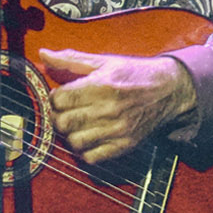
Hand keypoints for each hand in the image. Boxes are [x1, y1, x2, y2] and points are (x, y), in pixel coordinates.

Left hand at [40, 48, 196, 164]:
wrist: (168, 90)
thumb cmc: (133, 73)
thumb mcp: (103, 61)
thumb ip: (71, 59)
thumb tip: (43, 54)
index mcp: (101, 85)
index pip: (59, 99)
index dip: (55, 97)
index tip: (61, 95)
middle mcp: (108, 109)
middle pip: (63, 122)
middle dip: (59, 116)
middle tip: (66, 111)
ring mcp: (116, 130)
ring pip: (74, 142)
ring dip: (70, 134)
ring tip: (77, 124)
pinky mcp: (124, 145)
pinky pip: (91, 158)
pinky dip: (84, 150)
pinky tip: (89, 137)